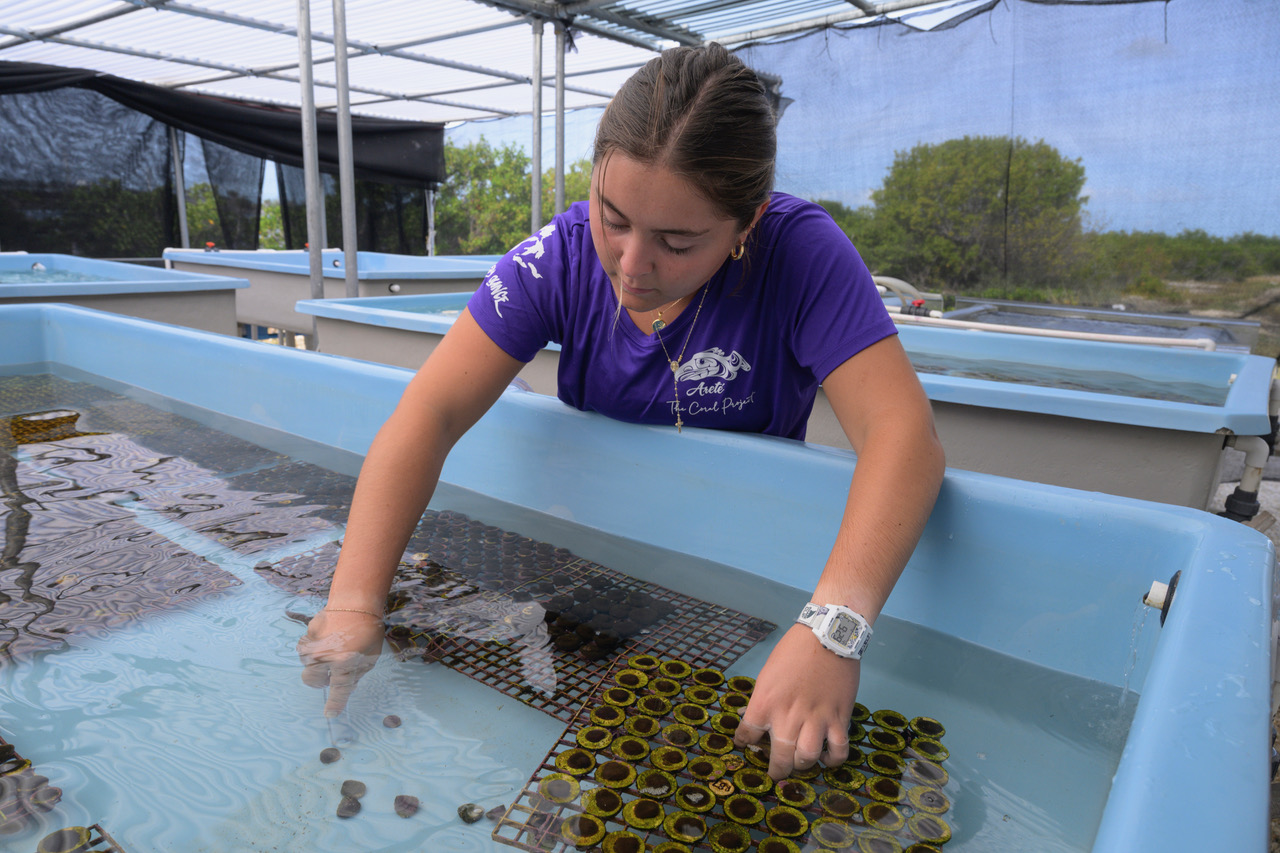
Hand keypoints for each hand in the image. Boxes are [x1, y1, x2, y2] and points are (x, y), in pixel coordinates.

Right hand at [296, 610, 386, 716]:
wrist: (356, 602)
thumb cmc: (368, 629)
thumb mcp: (371, 655)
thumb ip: (358, 673)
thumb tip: (348, 686)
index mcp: (345, 662)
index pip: (338, 690)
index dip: (334, 705)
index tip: (330, 714)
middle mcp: (326, 655)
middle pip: (311, 680)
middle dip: (319, 682)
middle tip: (328, 677)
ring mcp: (314, 644)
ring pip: (306, 664)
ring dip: (315, 665)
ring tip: (329, 653)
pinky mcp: (307, 634)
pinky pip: (306, 648)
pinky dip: (313, 650)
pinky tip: (325, 641)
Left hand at [733, 624, 860, 779]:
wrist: (828, 636)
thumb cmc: (793, 650)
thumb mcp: (768, 673)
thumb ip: (763, 700)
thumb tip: (755, 718)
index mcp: (766, 702)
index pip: (748, 734)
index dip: (745, 742)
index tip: (746, 745)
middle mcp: (789, 716)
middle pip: (780, 758)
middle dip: (776, 770)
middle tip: (776, 772)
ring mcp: (816, 720)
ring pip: (807, 759)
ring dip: (802, 765)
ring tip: (800, 763)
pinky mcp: (839, 718)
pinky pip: (838, 750)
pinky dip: (833, 760)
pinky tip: (827, 758)